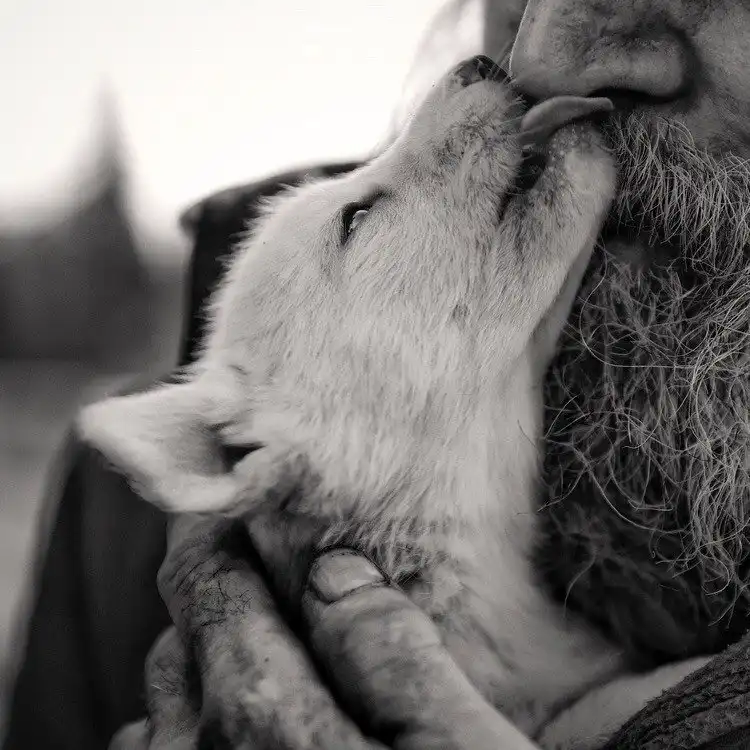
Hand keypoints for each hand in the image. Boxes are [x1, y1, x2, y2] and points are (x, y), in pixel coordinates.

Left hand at [110, 514, 538, 748]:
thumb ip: (393, 657)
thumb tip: (336, 575)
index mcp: (267, 726)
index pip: (217, 593)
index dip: (225, 544)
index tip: (239, 513)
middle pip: (185, 647)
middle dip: (214, 602)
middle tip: (256, 577)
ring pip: (161, 710)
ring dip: (196, 668)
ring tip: (246, 649)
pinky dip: (178, 732)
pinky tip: (226, 734)